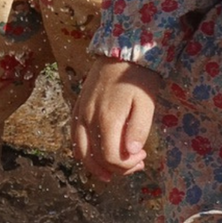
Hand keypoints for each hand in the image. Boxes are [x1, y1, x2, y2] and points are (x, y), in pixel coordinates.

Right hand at [72, 59, 159, 181]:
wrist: (121, 52)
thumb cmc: (137, 79)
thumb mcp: (146, 103)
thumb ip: (138, 129)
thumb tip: (131, 153)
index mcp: (107, 118)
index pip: (111, 157)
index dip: (127, 165)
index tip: (142, 158)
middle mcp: (89, 119)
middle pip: (95, 158)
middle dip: (116, 168)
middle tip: (136, 163)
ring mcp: (80, 114)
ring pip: (80, 151)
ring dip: (96, 166)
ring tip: (114, 170)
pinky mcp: (77, 109)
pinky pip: (74, 138)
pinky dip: (83, 152)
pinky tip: (95, 156)